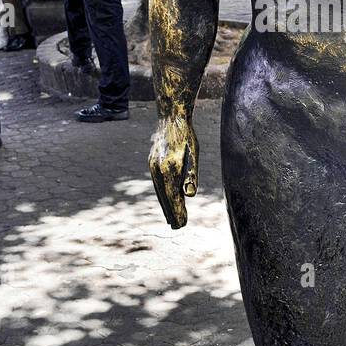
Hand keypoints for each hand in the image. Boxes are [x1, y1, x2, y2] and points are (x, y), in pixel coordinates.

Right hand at [148, 112, 198, 228]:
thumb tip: (189, 196)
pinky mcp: (152, 163)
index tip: (183, 225)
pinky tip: (166, 198)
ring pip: (160, 191)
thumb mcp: (194, 154)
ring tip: (172, 218)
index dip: (178, 212)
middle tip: (179, 227)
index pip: (174, 197)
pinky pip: (157, 184)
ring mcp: (153, 167)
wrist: (170, 117)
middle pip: (165, 197)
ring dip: (166, 205)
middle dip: (172, 213)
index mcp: (169, 170)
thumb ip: (191, 175)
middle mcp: (158, 171)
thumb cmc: (187, 135)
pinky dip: (162, 194)